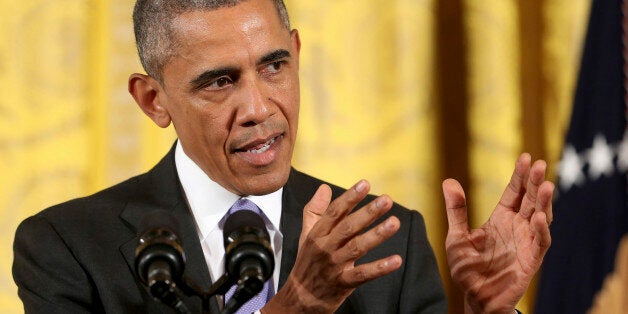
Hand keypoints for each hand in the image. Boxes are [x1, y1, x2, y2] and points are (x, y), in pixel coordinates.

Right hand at [263, 180, 401, 312]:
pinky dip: (380, 268)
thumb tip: (324, 188)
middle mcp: (325, 247)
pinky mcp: (343, 283)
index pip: (334, 212)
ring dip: (377, 235)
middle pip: (348, 227)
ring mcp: (334, 266)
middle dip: (368, 212)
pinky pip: (363, 275)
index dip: (350, 197)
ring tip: (394, 222)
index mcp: (317, 234)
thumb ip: (315, 211)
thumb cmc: (308, 263)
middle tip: (386, 200)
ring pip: (357, 248)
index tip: (365, 183)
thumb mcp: (307, 235)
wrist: (300, 298)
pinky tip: (396, 260)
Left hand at [443, 153, 553, 313]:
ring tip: (545, 185)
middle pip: (530, 199)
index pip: (514, 192)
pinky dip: (540, 230)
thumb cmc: (467, 268)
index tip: (526, 157)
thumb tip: (448, 181)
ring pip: (540, 217)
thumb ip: (456, 210)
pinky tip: (536, 217)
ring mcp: (526, 242)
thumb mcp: (456, 236)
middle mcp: (516, 227)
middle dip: (535, 182)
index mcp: (501, 218)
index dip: (520, 176)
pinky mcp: (531, 260)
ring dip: (543, 202)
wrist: (474, 297)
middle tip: (540, 163)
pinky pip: (539, 242)